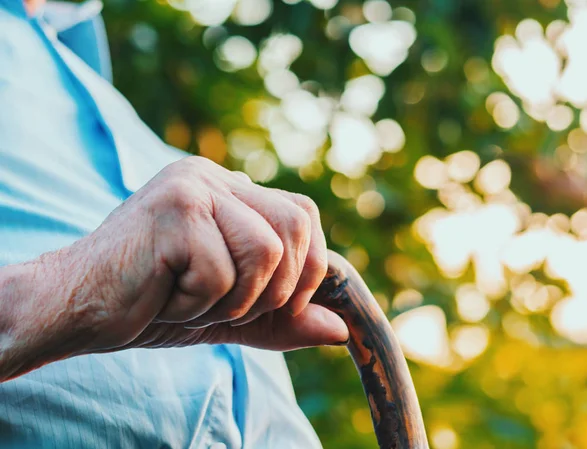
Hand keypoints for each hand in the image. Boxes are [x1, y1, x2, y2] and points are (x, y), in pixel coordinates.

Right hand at [36, 157, 347, 358]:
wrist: (77, 308)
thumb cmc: (154, 304)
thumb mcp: (232, 311)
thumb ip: (283, 318)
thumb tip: (341, 331)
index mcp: (228, 189)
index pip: (302, 214)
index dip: (310, 266)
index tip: (283, 303)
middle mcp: (212, 177)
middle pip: (295, 226)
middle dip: (278, 287)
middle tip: (230, 307)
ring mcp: (192, 187)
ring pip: (265, 250)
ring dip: (236, 298)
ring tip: (192, 300)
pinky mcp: (173, 210)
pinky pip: (220, 272)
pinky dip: (199, 304)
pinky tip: (164, 297)